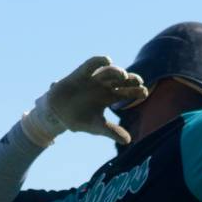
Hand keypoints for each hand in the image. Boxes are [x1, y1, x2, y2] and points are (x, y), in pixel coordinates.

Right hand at [22, 56, 149, 145]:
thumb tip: (128, 141)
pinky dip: (98, 61)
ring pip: (108, 72)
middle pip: (121, 80)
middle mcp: (104, 86)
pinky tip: (107, 60)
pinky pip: (90, 65)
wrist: (57, 115)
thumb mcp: (97, 127)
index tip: (144, 92)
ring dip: (116, 71)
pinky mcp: (80, 74)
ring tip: (123, 75)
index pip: (127, 92)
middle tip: (139, 81)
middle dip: (131, 79)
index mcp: (110, 97)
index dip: (136, 91)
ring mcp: (93, 79)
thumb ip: (112, 131)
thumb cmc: (79, 120)